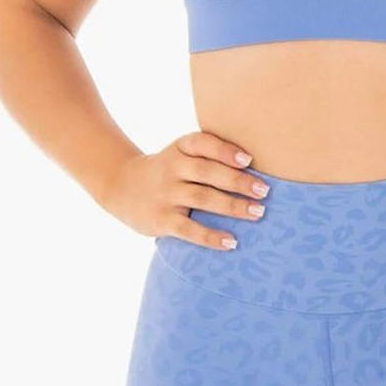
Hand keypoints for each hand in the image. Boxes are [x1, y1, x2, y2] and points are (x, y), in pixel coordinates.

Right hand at [100, 130, 269, 246]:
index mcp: (180, 148)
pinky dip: (211, 236)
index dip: (225, 151)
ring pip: (203, 199)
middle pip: (208, 172)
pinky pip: (189, 229)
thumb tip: (255, 169)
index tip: (248, 160)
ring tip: (258, 212)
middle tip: (264, 190)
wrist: (121, 185)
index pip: (203, 144)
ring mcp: (166, 194)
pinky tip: (231, 242)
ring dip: (233, 206)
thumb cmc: (168, 169)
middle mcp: (172, 168)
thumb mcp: (180, 152)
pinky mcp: (161, 219)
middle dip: (238, 182)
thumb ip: (209, 155)